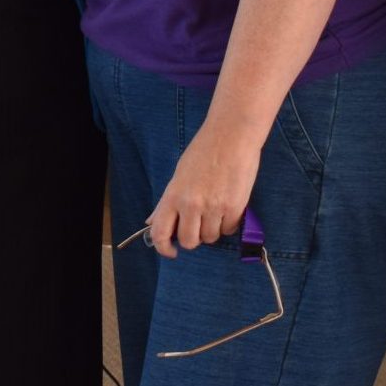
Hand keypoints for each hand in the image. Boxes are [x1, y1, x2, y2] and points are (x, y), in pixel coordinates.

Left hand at [146, 126, 259, 257]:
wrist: (232, 135)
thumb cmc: (204, 151)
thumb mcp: (179, 175)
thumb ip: (167, 202)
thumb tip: (151, 222)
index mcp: (173, 195)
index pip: (160, 233)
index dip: (163, 249)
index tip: (171, 251)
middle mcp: (191, 205)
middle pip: (189, 241)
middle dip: (194, 238)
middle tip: (199, 225)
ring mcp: (213, 208)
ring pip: (210, 238)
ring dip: (212, 230)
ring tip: (215, 210)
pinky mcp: (234, 208)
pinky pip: (229, 230)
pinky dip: (228, 223)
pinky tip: (228, 206)